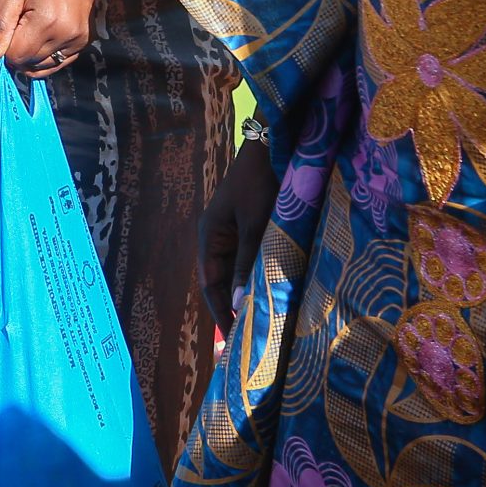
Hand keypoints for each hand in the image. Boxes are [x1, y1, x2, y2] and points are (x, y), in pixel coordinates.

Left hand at [0, 0, 100, 75]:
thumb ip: (2, 23)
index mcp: (47, 20)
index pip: (16, 56)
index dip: (5, 47)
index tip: (9, 26)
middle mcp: (66, 34)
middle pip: (30, 63)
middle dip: (18, 50)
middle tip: (21, 21)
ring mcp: (78, 39)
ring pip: (44, 66)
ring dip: (32, 54)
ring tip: (32, 27)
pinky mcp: (84, 40)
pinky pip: (59, 61)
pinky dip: (46, 56)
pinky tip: (43, 35)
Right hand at [198, 139, 278, 320]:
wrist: (274, 148)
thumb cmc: (260, 184)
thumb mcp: (253, 227)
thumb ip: (245, 264)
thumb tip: (236, 304)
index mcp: (209, 237)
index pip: (210, 284)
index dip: (219, 311)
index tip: (233, 339)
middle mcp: (219, 238)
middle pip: (224, 281)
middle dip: (235, 306)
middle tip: (253, 335)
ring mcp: (237, 233)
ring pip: (241, 271)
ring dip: (251, 291)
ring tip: (266, 319)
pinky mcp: (254, 229)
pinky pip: (254, 259)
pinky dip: (262, 275)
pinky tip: (276, 290)